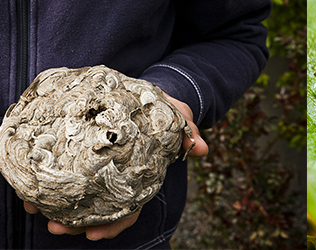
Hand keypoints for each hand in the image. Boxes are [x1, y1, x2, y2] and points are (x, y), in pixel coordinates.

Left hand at [24, 92, 208, 239]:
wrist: (146, 95)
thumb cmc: (163, 111)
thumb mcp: (178, 118)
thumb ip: (188, 133)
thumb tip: (200, 149)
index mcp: (139, 179)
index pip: (129, 209)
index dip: (113, 225)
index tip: (94, 234)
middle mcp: (118, 180)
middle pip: (98, 210)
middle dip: (76, 224)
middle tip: (55, 228)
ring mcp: (100, 169)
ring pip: (78, 196)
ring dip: (55, 206)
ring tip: (34, 209)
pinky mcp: (83, 155)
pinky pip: (64, 173)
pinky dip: (48, 182)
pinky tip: (30, 185)